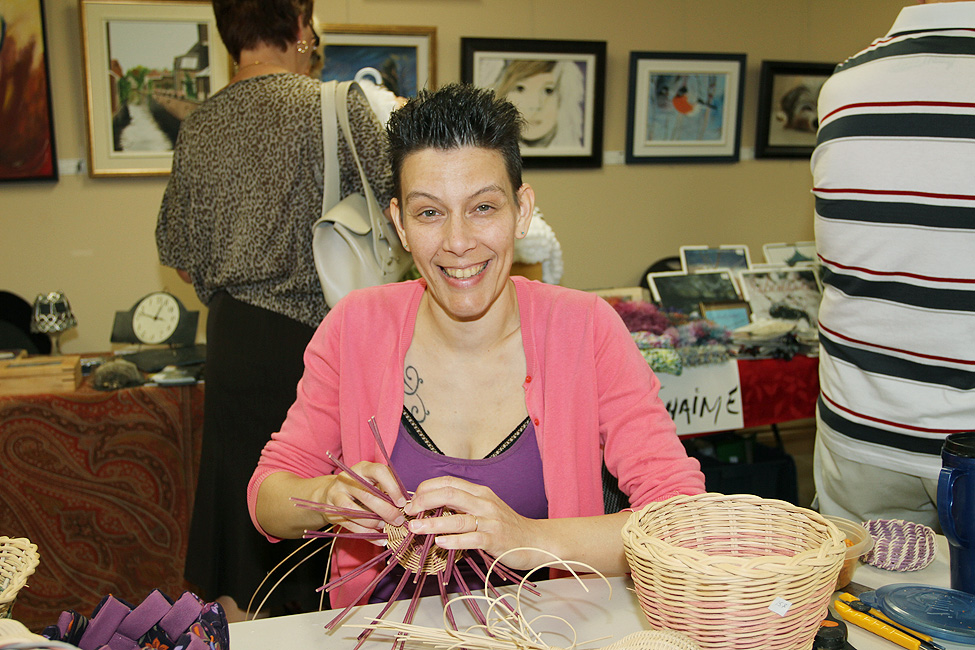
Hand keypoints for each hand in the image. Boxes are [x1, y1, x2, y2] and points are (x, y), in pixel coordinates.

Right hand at [318, 461, 406, 538]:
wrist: (329, 493)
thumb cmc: (360, 488)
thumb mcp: (372, 483)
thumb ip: (387, 491)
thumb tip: (408, 506)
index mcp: (363, 468)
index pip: (379, 472)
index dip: (393, 487)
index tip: (402, 503)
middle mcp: (348, 479)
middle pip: (368, 495)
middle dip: (386, 511)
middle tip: (398, 521)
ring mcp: (337, 494)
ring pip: (356, 512)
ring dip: (374, 522)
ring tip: (386, 528)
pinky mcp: (331, 510)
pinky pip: (350, 525)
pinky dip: (366, 534)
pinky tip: (379, 539)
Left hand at [402, 476, 541, 568]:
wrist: (535, 540)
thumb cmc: (506, 526)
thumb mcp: (485, 508)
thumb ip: (462, 506)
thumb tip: (431, 506)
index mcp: (480, 492)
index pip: (449, 482)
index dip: (427, 488)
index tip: (412, 499)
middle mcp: (484, 503)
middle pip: (450, 494)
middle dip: (425, 501)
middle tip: (408, 511)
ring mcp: (490, 521)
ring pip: (457, 518)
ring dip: (432, 523)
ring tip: (415, 529)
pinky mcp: (494, 540)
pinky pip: (471, 539)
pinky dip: (453, 540)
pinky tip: (439, 543)